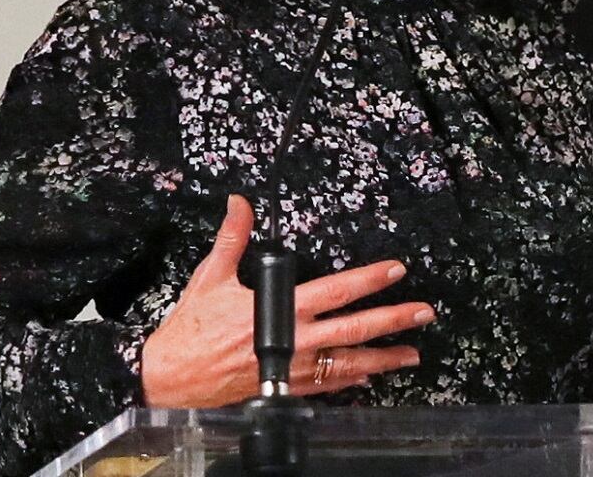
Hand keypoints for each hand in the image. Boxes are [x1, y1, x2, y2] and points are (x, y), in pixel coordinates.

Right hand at [139, 194, 434, 407]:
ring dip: (382, 358)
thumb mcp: (211, 276)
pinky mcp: (285, 390)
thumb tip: (240, 202)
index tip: (396, 271)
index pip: (336, 291)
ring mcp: (292, 370)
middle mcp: (293, 341)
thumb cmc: (190, 330)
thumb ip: (232, 237)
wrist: (170, 379)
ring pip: (348, 363)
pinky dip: (350, 380)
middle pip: (354, 330)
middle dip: (393, 321)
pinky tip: (367, 376)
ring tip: (410, 355)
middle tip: (422, 314)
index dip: (369, 280)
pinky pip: (327, 386)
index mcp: (279, 309)